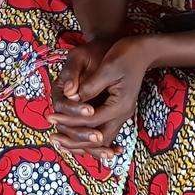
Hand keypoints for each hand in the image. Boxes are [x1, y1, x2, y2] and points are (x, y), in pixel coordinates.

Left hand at [49, 37, 148, 159]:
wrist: (142, 51)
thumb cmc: (125, 56)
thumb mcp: (107, 67)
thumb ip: (90, 85)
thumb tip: (71, 96)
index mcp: (120, 105)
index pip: (91, 120)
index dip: (70, 120)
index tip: (51, 117)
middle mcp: (122, 114)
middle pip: (97, 139)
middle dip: (74, 140)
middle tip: (53, 138)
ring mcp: (120, 114)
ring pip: (101, 139)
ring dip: (81, 143)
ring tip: (60, 141)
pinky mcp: (116, 111)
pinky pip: (102, 131)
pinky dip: (88, 136)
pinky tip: (74, 136)